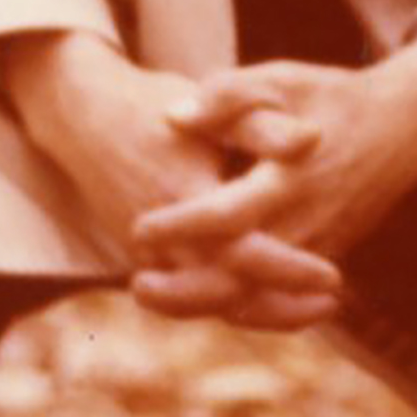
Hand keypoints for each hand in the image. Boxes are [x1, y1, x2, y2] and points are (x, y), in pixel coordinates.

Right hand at [0, 32, 342, 331]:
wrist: (83, 117)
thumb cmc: (152, 107)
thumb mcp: (211, 105)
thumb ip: (262, 126)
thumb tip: (313, 140)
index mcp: (183, 198)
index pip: (241, 253)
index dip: (288, 269)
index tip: (332, 275)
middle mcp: (162, 239)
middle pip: (226, 295)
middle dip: (281, 307)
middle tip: (332, 300)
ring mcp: (149, 254)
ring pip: (210, 302)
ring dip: (261, 311)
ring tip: (314, 307)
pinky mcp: (147, 258)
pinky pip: (194, 293)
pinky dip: (233, 300)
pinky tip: (274, 294)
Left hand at [126, 47, 416, 325]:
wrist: (404, 127)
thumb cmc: (332, 97)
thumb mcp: (281, 79)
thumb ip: (227, 95)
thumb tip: (172, 117)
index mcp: (290, 177)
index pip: (229, 215)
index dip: (181, 226)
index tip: (139, 226)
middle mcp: (306, 222)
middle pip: (240, 278)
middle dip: (185, 291)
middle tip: (135, 284)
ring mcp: (318, 247)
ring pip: (256, 297)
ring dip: (202, 305)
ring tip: (151, 295)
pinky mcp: (324, 257)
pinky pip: (277, 298)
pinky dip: (235, 306)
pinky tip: (194, 298)